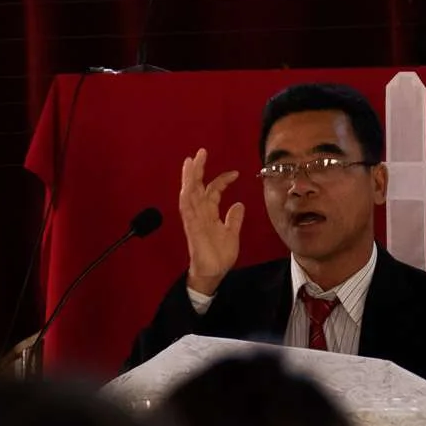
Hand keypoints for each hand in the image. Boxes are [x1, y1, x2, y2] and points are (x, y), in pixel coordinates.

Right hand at [178, 148, 245, 294]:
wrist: (213, 273)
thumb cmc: (219, 256)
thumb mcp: (231, 234)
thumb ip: (234, 219)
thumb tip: (239, 204)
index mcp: (209, 214)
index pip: (213, 191)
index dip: (222, 181)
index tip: (236, 173)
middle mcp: (200, 214)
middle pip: (196, 187)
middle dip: (197, 170)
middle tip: (201, 152)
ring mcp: (194, 220)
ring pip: (188, 194)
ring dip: (189, 178)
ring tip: (190, 161)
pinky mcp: (191, 228)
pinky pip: (186, 210)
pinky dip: (186, 197)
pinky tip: (187, 186)